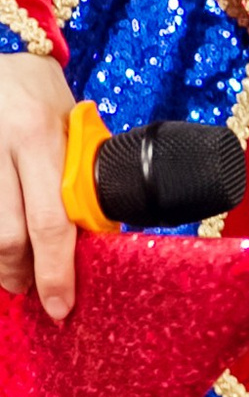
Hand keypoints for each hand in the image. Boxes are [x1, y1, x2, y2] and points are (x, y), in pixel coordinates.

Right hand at [0, 55, 75, 320]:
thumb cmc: (37, 91)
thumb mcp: (68, 121)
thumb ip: (74, 171)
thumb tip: (91, 231)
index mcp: (39, 135)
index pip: (50, 221)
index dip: (56, 272)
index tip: (62, 304)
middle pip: (7, 237)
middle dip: (21, 274)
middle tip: (32, 291)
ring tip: (12, 273)